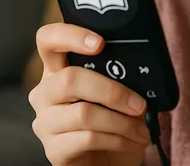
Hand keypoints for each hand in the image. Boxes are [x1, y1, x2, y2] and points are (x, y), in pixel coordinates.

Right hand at [28, 23, 149, 165]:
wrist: (111, 161)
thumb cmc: (116, 120)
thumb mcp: (120, 91)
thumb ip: (121, 74)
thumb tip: (143, 65)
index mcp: (59, 70)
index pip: (48, 40)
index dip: (70, 35)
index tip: (100, 43)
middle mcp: (45, 93)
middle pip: (70, 79)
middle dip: (113, 91)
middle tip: (140, 104)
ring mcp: (45, 122)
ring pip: (84, 113)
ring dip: (122, 122)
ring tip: (141, 129)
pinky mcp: (53, 150)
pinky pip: (87, 138)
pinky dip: (118, 139)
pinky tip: (132, 141)